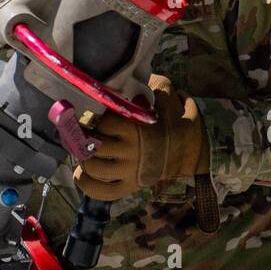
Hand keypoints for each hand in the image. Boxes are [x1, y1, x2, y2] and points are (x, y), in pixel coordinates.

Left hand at [72, 74, 208, 201]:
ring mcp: (130, 172)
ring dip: (83, 157)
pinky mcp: (130, 187)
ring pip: (93, 167)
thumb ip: (144, 86)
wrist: (190, 148)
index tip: (94, 113)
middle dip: (84, 137)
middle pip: (93, 146)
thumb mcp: (164, 94)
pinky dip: (86, 183)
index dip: (95, 117)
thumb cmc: (172, 117)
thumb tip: (121, 79)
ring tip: (83, 148)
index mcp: (137, 129)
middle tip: (83, 131)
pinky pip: (102, 191)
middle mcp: (132, 152)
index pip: (103, 123)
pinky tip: (80, 173)